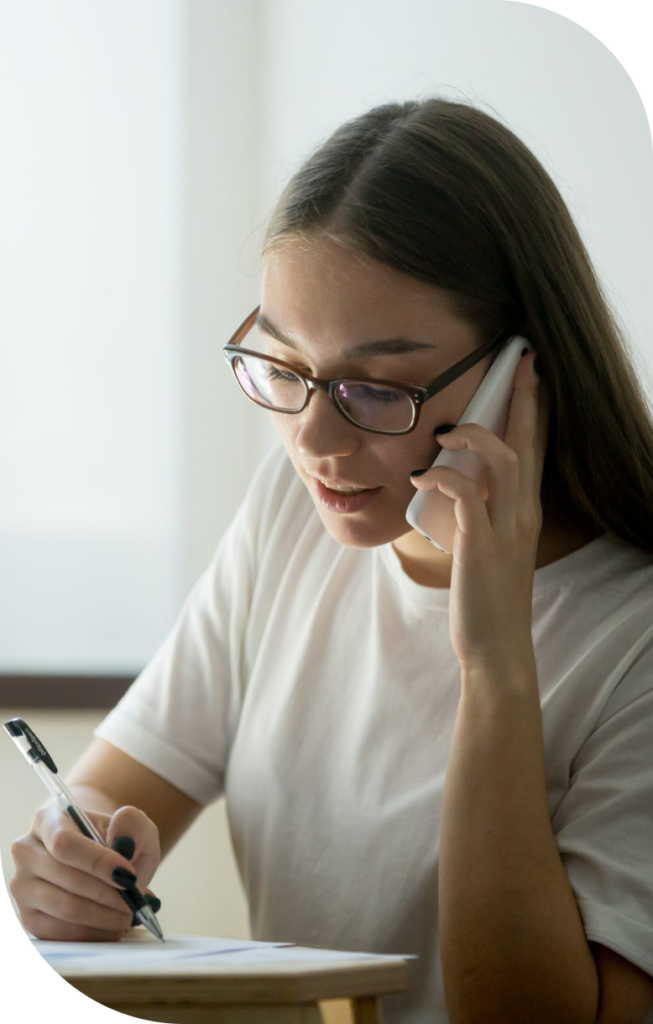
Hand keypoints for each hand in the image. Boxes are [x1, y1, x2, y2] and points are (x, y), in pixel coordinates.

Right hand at [10, 803, 160, 941]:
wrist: (98, 858)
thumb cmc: (114, 839)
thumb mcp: (132, 824)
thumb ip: (132, 824)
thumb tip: (122, 841)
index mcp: (47, 820)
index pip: (64, 843)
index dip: (97, 861)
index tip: (128, 876)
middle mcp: (27, 852)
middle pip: (64, 877)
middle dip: (107, 894)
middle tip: (136, 902)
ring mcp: (24, 887)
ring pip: (63, 908)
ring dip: (104, 916)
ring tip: (130, 914)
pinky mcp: (29, 918)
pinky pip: (60, 932)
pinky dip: (92, 933)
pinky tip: (114, 927)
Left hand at [410, 351, 548, 668]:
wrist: (495, 647)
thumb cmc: (485, 596)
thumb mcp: (487, 545)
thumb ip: (478, 512)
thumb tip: (453, 484)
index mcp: (523, 512)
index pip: (535, 450)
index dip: (534, 411)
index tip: (532, 375)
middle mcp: (522, 514)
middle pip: (528, 444)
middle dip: (524, 401)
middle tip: (521, 362)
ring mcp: (505, 529)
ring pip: (506, 463)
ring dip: (476, 438)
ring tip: (446, 433)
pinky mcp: (481, 546)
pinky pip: (466, 497)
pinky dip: (444, 479)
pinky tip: (423, 479)